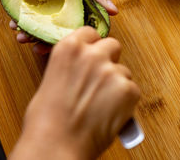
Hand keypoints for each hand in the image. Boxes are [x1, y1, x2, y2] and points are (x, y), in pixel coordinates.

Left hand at [8, 0, 117, 53]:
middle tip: (38, 48)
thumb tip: (114, 12)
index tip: (69, 45)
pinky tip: (14, 25)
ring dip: (31, 36)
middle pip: (59, 32)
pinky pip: (24, 18)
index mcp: (81, 4)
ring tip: (22, 37)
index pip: (81, 26)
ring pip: (40, 28)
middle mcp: (63, 9)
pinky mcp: (27, 3)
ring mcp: (44, 7)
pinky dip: (19, 23)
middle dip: (48, 42)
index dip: (76, 38)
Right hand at [8, 27, 139, 159]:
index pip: (91, 32)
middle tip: (101, 79)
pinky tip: (110, 113)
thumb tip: (80, 67)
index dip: (93, 45)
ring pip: (124, 70)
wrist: (56, 146)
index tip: (93, 54)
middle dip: (109, 59)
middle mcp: (92, 54)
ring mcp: (112, 71)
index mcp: (69, 48)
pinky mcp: (128, 90)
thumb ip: (70, 65)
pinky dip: (126, 101)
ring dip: (117, 83)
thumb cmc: (47, 120)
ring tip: (103, 104)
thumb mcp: (51, 79)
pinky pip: (132, 90)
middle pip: (112, 45)